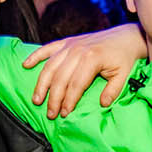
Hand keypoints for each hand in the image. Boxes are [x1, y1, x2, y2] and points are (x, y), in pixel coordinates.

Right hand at [23, 23, 150, 117]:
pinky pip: (47, 48)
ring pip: (50, 66)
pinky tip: (26, 65)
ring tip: (37, 99)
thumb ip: (113, 90)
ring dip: (41, 84)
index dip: (69, 101)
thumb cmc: (124, 58)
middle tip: (50, 114)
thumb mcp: (123, 75)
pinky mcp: (67, 41)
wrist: (126, 37)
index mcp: (91, 59)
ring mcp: (71, 45)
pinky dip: (35, 56)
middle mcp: (78, 51)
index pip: (75, 85)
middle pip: (60, 78)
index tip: (65, 114)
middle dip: (53, 98)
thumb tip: (103, 104)